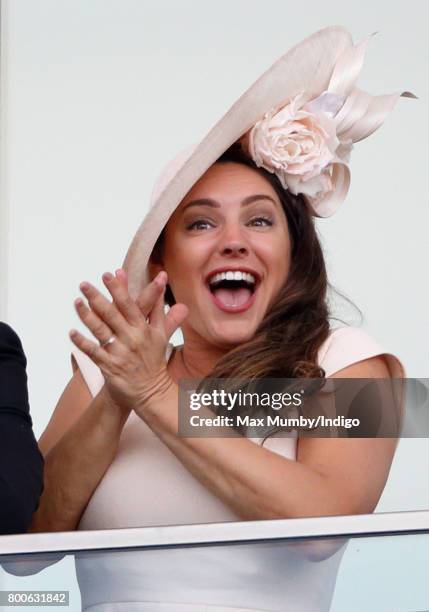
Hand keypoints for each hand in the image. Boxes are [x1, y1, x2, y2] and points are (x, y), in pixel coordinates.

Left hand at [70, 270, 187, 414]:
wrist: (151, 391)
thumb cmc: (153, 359)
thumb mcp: (160, 333)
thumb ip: (159, 308)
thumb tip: (163, 281)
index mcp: (143, 329)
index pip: (129, 305)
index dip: (118, 289)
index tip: (108, 274)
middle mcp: (131, 339)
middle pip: (111, 314)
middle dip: (97, 297)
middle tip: (84, 284)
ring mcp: (119, 352)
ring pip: (100, 330)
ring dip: (87, 316)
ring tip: (77, 302)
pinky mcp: (109, 366)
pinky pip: (93, 352)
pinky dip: (82, 342)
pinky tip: (72, 333)